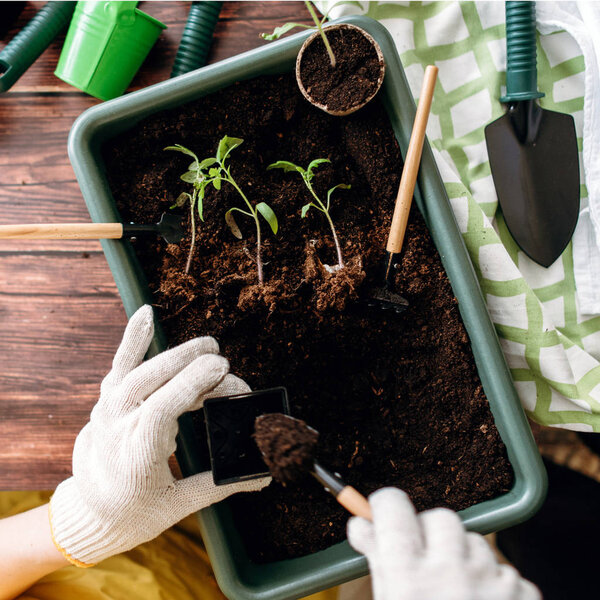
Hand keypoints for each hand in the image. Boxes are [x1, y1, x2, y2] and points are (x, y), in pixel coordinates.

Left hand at [49, 305, 268, 566]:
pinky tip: (146, 313)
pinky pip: (120, 363)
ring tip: (209, 346)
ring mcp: (108, 410)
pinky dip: (134, 338)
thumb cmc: (135, 511)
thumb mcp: (178, 504)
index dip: (191, 385)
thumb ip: (221, 485)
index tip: (223, 372)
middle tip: (224, 364)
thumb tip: (265, 478)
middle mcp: (116, 429)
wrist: (90, 509)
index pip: (160, 411)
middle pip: (153, 384)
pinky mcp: (109, 398)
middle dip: (192, 368)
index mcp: (134, 458)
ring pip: (138, 370)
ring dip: (176, 354)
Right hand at [347, 488, 539, 599]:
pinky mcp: (523, 596)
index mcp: (406, 573)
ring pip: (476, 541)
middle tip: (424, 561)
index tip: (383, 515)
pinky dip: (495, 584)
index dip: (385, 507)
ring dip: (465, 559)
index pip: (393, 505)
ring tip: (456, 594)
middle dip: (430, 534)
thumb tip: (361, 525)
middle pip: (439, 517)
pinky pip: (506, 570)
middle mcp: (450, 569)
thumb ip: (377, 562)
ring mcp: (491, 582)